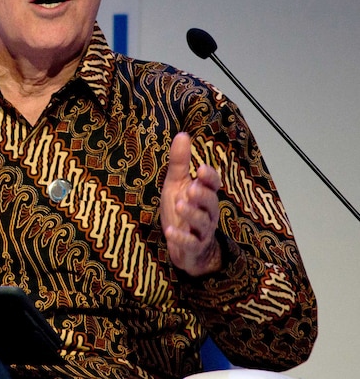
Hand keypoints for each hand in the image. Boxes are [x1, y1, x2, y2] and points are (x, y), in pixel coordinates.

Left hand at [160, 132, 222, 276]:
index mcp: (204, 195)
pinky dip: (181, 238)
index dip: (209, 178)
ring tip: (179, 204)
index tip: (201, 169)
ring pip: (202, 222)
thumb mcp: (177, 184)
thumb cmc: (182, 208)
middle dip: (202, 195)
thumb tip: (183, 134)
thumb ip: (180, 162)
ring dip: (191, 214)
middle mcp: (207, 212)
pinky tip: (169, 231)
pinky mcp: (193, 247)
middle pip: (210, 203)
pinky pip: (191, 243)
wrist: (185, 246)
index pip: (213, 185)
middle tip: (192, 188)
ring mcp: (201, 231)